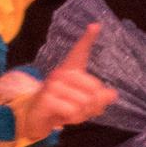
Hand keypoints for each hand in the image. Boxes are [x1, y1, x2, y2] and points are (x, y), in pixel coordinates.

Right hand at [21, 22, 123, 144]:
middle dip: (90, 106)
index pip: (79, 52)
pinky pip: (71, 110)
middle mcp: (60, 74)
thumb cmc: (62, 109)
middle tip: (76, 109)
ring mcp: (51, 85)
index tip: (95, 25)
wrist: (34, 121)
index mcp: (70, 71)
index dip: (88, 39)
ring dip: (79, 114)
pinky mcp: (45, 98)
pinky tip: (59, 117)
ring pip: (83, 102)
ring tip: (67, 114)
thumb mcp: (84, 104)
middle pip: (94, 90)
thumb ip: (99, 98)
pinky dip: (70, 119)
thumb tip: (111, 94)